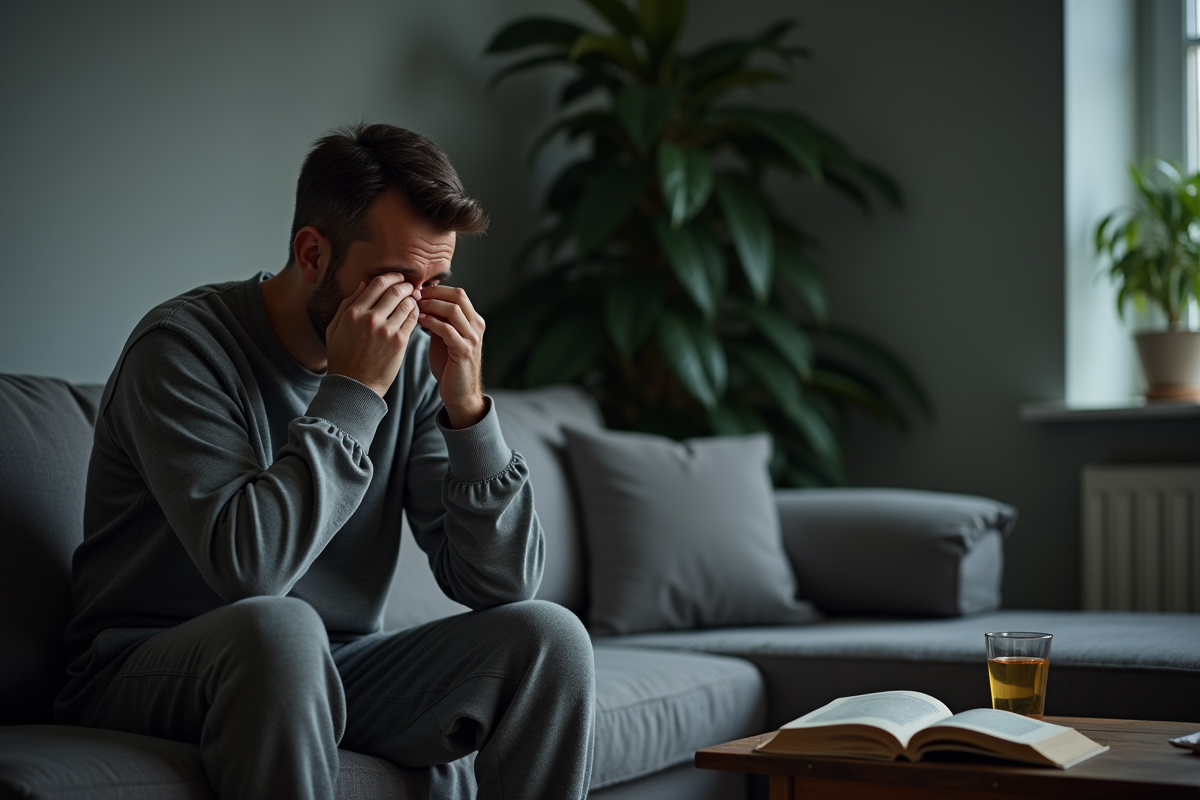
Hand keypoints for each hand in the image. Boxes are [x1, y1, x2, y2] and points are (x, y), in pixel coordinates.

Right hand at [325, 273, 419, 397]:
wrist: (355, 385)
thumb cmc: (343, 357)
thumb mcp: (335, 328)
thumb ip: (347, 304)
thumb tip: (364, 283)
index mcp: (353, 313)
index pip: (377, 283)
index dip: (391, 277)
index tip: (398, 278)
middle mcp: (370, 318)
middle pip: (395, 290)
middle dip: (405, 285)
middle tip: (410, 286)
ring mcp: (386, 330)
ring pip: (407, 303)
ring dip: (413, 299)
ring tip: (414, 300)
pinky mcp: (399, 342)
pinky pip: (413, 320)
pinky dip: (417, 313)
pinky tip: (415, 314)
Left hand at [416, 285, 485, 427]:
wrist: (460, 392)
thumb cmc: (450, 365)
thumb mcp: (445, 337)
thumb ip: (439, 320)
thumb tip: (422, 301)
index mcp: (473, 320)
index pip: (458, 293)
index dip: (437, 289)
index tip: (418, 290)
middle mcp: (476, 326)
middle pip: (458, 296)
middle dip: (434, 293)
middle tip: (416, 294)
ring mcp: (472, 338)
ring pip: (453, 310)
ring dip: (431, 305)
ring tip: (415, 306)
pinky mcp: (464, 351)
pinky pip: (448, 330)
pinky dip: (432, 322)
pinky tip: (420, 321)